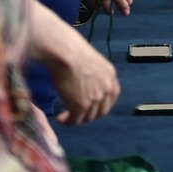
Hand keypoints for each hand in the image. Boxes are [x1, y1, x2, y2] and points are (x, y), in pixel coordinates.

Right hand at [29, 1, 119, 124]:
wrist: (65, 52)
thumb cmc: (73, 50)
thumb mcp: (92, 62)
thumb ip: (94, 75)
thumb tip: (87, 83)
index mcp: (110, 75)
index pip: (111, 97)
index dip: (101, 104)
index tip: (91, 107)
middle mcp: (106, 88)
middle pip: (101, 111)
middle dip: (89, 114)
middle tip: (77, 113)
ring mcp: (95, 98)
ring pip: (88, 117)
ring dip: (76, 119)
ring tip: (65, 116)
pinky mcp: (81, 105)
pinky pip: (75, 120)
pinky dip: (67, 121)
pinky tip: (60, 118)